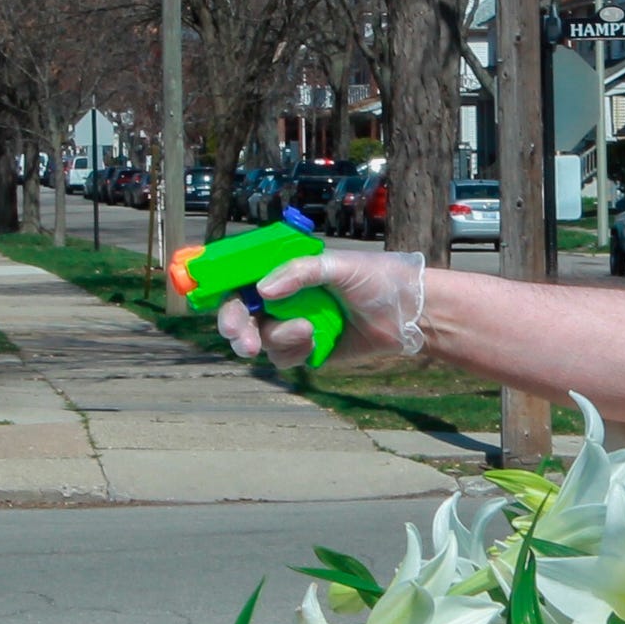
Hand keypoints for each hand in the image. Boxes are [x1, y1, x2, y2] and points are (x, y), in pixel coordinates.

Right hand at [213, 250, 428, 367]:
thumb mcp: (338, 266)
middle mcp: (282, 297)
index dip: (222, 291)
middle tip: (241, 338)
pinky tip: (316, 340)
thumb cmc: (376, 279)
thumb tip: (262, 289)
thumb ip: (300, 272)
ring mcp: (291, 324)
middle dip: (235, 327)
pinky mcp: (305, 350)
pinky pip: (282, 357)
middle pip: (239, 314)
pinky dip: (294, 351)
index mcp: (285, 270)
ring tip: (308, 330)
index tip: (216, 303)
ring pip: (261, 339)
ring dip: (278, 338)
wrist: (407, 315)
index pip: (241, 278)